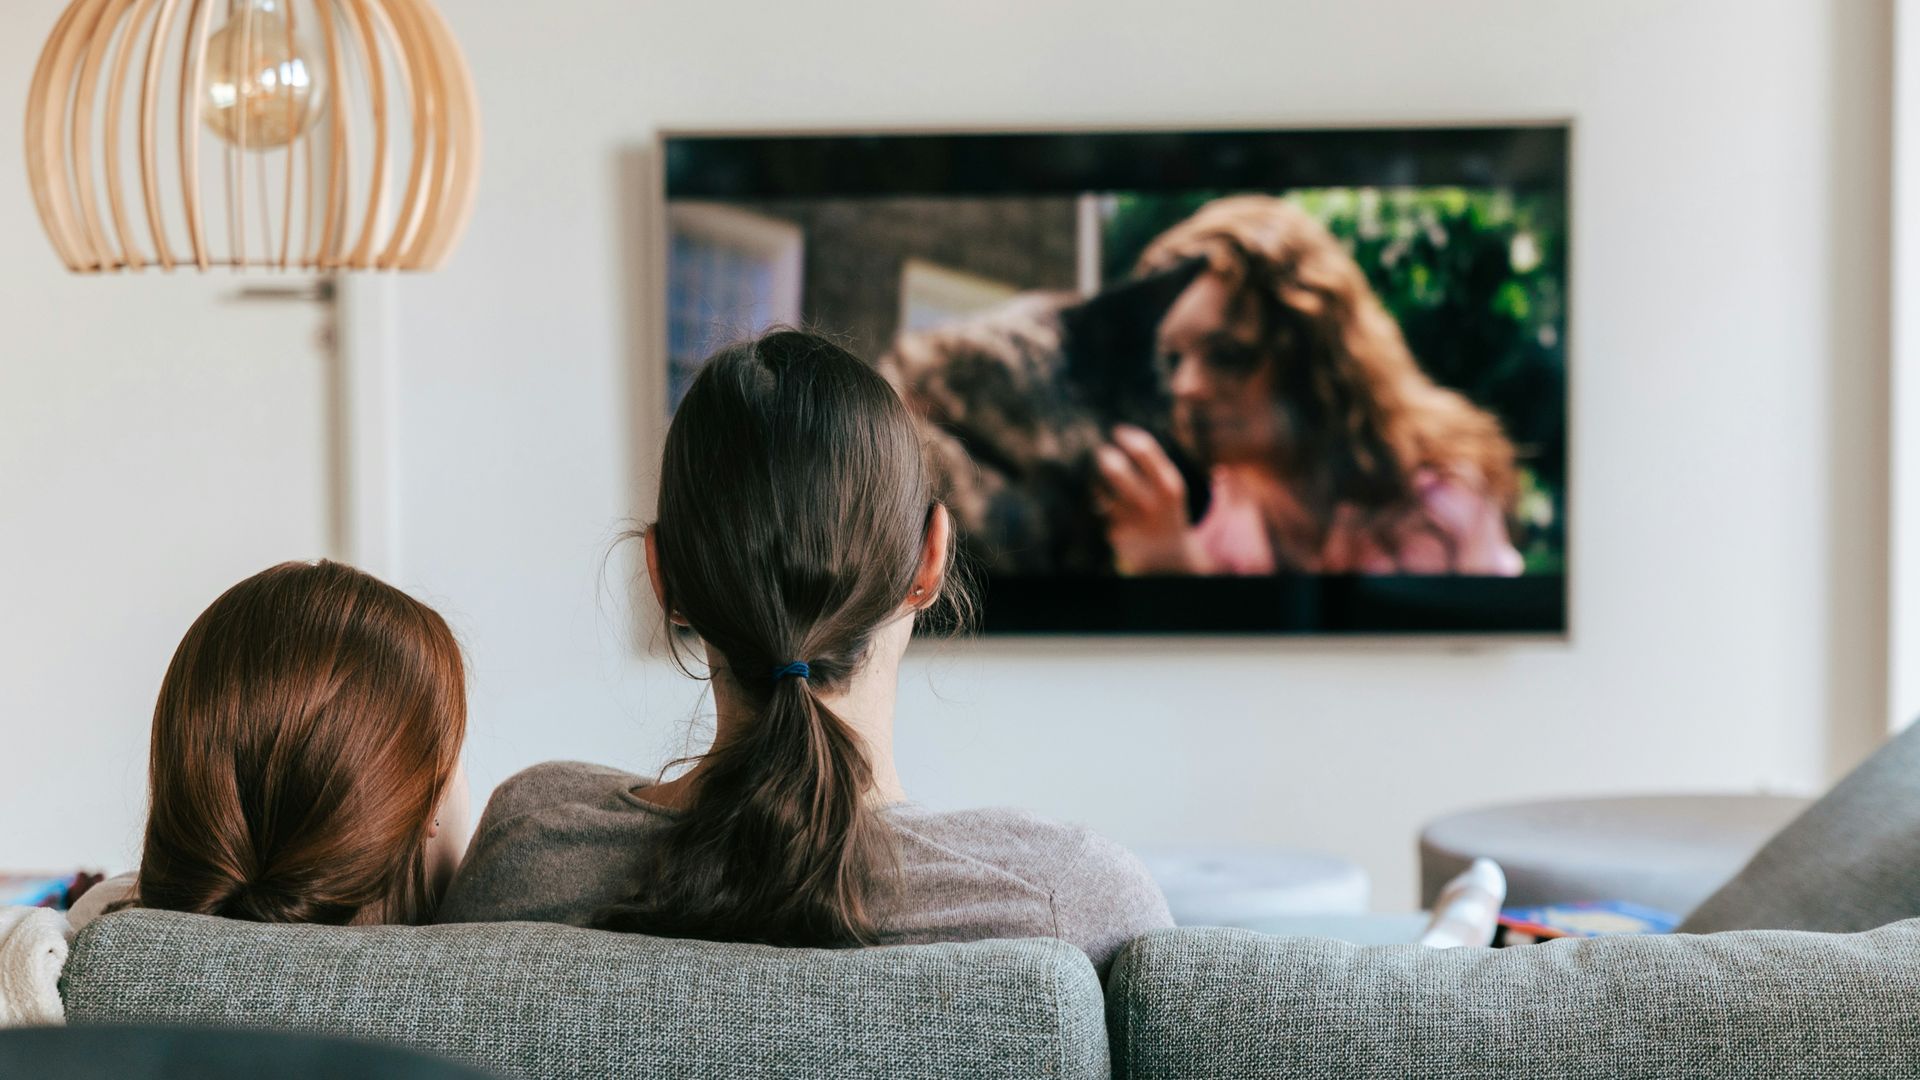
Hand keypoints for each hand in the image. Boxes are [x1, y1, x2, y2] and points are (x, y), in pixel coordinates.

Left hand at [1095, 425, 1204, 574]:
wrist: (1168, 557)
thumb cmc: (1166, 510)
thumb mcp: (1170, 486)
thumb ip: (1153, 462)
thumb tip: (1121, 431)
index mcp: (1168, 485)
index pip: (1144, 450)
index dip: (1125, 436)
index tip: (1115, 431)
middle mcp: (1151, 503)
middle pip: (1116, 470)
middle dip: (1102, 456)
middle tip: (1099, 451)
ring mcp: (1132, 520)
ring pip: (1101, 491)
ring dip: (1093, 479)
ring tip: (1094, 474)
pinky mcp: (1115, 534)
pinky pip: (1096, 509)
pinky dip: (1093, 500)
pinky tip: (1095, 498)